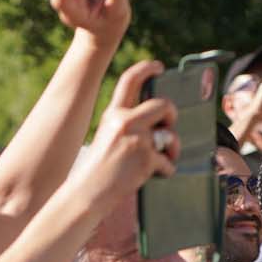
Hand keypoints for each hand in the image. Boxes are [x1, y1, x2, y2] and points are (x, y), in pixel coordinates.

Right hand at [83, 60, 179, 201]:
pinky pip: (167, 162)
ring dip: (173, 147)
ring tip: (168, 156)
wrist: (88, 193)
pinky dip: (166, 170)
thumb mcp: (107, 138)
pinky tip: (158, 175)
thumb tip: (158, 122)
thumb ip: (128, 125)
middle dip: (172, 114)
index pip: (130, 80)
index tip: (158, 67)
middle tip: (169, 126)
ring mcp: (137, 140)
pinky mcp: (146, 159)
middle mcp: (125, 122)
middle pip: (163, 105)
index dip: (146, 69)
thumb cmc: (98, 170)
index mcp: (113, 114)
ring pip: (170, 136)